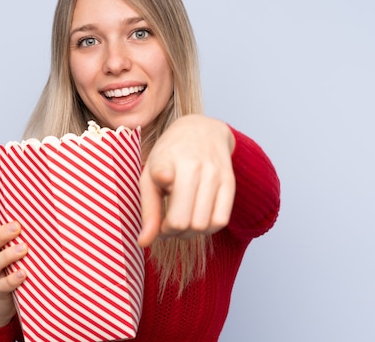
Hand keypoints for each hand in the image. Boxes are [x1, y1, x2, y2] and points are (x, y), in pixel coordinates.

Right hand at [0, 182, 27, 326]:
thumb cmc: (8, 269)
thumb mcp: (7, 248)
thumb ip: (16, 232)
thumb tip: (37, 205)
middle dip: (2, 232)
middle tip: (17, 226)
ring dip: (9, 255)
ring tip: (23, 249)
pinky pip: (4, 285)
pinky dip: (13, 279)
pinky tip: (23, 273)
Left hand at [138, 115, 235, 246]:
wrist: (201, 130)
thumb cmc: (169, 157)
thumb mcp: (149, 177)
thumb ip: (147, 211)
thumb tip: (144, 243)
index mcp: (166, 160)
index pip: (161, 182)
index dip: (158, 209)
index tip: (156, 213)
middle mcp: (192, 165)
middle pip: (182, 221)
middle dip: (171, 232)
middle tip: (166, 227)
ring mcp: (214, 173)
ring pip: (203, 225)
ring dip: (189, 234)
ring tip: (181, 224)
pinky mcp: (229, 181)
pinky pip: (221, 220)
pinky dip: (208, 229)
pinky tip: (198, 220)